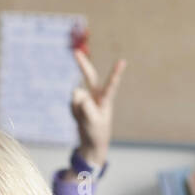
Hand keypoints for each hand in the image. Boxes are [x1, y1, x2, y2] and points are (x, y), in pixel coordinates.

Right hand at [69, 49, 125, 169]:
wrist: (91, 142)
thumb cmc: (96, 132)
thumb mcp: (92, 123)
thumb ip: (85, 108)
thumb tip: (77, 91)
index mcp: (106, 100)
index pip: (111, 85)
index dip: (116, 74)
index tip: (123, 61)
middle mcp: (97, 95)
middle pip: (90, 76)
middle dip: (82, 65)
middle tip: (75, 52)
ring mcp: (87, 98)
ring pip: (76, 97)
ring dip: (75, 109)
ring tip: (83, 119)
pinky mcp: (78, 102)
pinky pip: (71, 104)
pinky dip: (73, 112)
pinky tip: (79, 118)